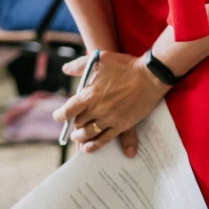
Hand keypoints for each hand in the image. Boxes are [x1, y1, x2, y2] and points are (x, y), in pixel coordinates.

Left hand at [52, 50, 168, 155]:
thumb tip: (65, 69)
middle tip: (72, 125)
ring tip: (77, 138)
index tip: (58, 117)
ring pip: (90, 133)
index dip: (60, 116)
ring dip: (80, 137)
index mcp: (90, 94)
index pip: (69, 110)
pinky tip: (88, 148)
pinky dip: (95, 145)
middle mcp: (98, 109)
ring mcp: (111, 118)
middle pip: (79, 122)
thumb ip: (79, 66)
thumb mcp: (99, 60)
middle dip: (73, 125)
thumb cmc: (124, 66)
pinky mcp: (123, 125)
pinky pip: (106, 139)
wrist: (150, 75)